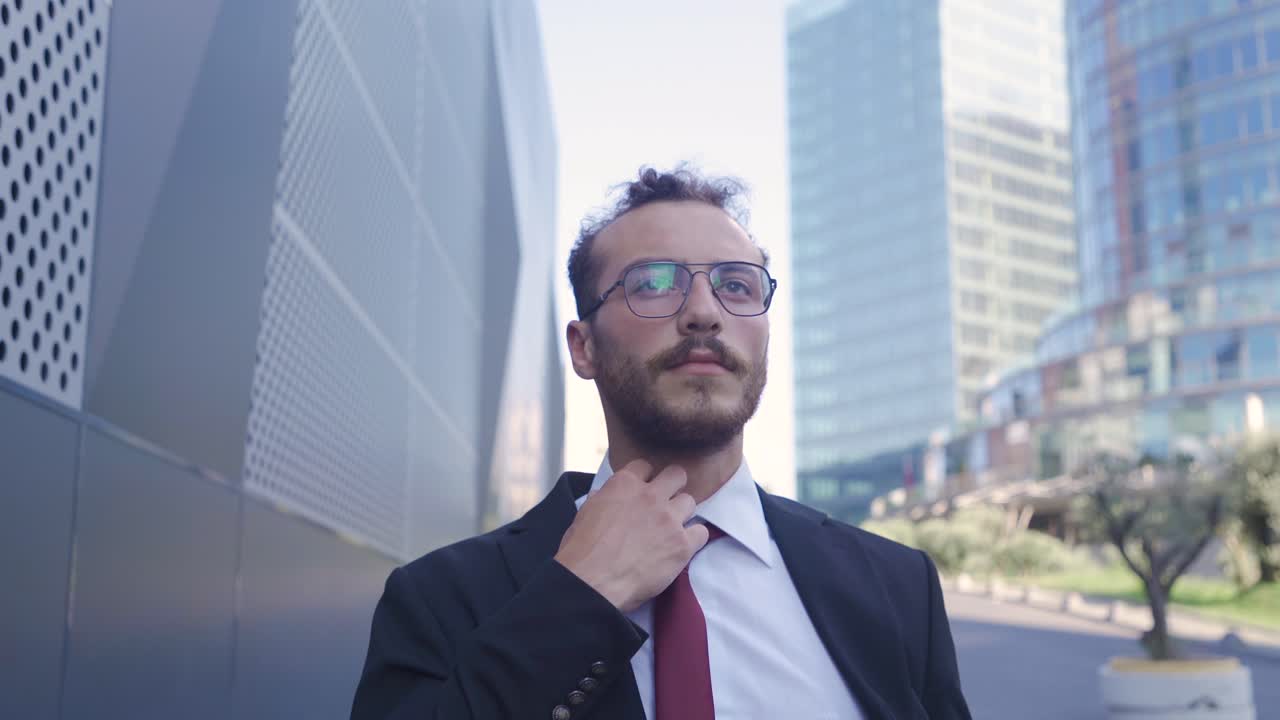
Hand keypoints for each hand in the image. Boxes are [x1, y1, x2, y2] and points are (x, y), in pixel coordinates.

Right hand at [554, 460, 708, 612]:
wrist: (593, 583)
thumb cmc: (581, 552)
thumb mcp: (583, 514)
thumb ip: (601, 500)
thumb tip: (603, 496)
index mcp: (624, 485)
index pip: (645, 466)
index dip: (645, 478)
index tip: (644, 489)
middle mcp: (650, 496)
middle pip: (676, 475)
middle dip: (673, 486)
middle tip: (666, 502)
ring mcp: (669, 519)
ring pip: (690, 502)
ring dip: (682, 514)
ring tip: (671, 529)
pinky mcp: (682, 544)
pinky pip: (701, 532)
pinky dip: (693, 539)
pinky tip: (681, 548)